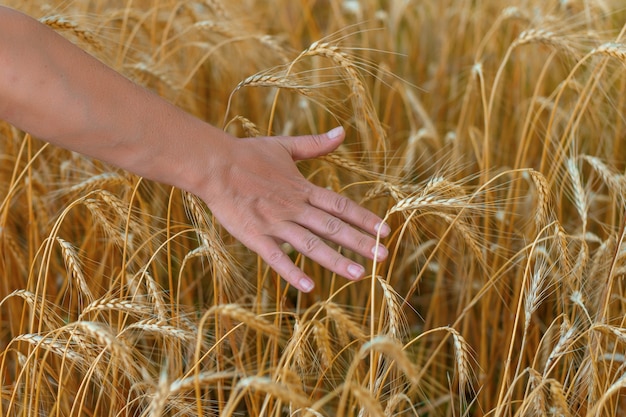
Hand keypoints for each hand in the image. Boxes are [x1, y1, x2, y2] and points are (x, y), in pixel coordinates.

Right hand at [199, 126, 389, 291]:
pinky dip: (292, 272)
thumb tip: (342, 131)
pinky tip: (309, 288)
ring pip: (311, 244)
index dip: (364, 218)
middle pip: (333, 227)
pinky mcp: (255, 236)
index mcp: (303, 189)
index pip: (341, 204)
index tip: (385, 229)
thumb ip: (315, 144)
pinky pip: (276, 257)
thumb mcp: (285, 145)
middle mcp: (295, 208)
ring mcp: (275, 223)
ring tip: (359, 274)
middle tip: (384, 257)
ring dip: (336, 260)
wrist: (214, 164)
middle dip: (360, 242)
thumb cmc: (248, 154)